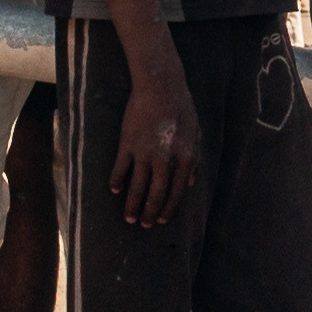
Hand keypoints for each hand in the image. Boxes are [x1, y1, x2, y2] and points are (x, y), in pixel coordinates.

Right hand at [113, 55, 201, 227]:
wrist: (160, 86)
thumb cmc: (182, 108)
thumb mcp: (196, 133)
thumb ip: (194, 161)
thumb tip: (189, 184)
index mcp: (185, 156)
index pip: (177, 191)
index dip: (168, 207)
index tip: (161, 219)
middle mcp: (165, 158)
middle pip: (156, 193)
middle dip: (149, 211)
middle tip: (143, 225)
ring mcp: (144, 152)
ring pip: (137, 185)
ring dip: (132, 204)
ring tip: (128, 217)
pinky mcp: (127, 143)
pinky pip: (120, 168)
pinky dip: (117, 181)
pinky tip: (115, 190)